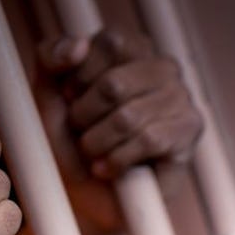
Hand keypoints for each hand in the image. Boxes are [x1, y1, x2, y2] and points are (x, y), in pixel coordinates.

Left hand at [40, 28, 202, 179]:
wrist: (84, 192)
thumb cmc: (66, 137)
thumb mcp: (45, 92)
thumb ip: (50, 57)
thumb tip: (79, 45)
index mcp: (130, 48)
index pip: (111, 42)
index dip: (80, 76)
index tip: (68, 98)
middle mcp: (161, 66)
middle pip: (114, 84)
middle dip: (83, 116)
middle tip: (79, 131)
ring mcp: (180, 97)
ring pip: (128, 118)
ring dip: (96, 143)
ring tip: (91, 151)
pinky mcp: (189, 131)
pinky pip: (148, 141)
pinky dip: (117, 160)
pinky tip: (107, 168)